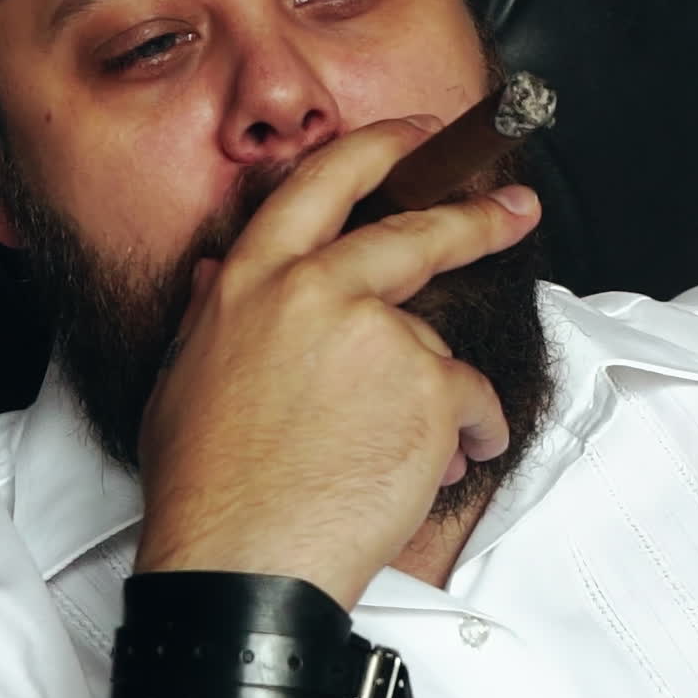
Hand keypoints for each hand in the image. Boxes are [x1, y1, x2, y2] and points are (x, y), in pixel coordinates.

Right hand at [134, 116, 540, 608]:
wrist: (240, 563)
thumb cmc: (207, 483)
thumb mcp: (185, 377)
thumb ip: (211, 313)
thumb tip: (215, 274)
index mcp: (253, 280)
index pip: (323, 181)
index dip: (377, 146)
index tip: (414, 134)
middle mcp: (316, 290)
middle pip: (416, 231)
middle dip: (476, 218)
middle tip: (513, 211)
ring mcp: (376, 334)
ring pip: (435, 347)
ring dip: (435, 395)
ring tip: (397, 450)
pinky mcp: (427, 386)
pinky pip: (471, 401)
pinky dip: (467, 432)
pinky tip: (429, 463)